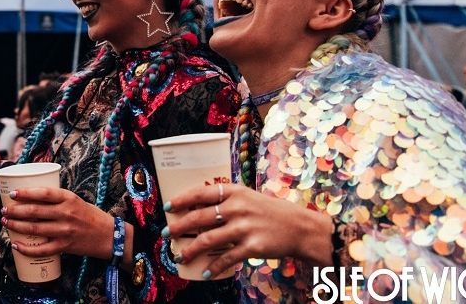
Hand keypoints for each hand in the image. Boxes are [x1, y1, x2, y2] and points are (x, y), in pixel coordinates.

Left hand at [0, 186, 114, 259]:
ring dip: (16, 226)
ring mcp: (64, 231)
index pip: (44, 193)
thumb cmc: (89, 216)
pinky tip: (16, 245)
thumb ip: (57, 199)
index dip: (26, 193)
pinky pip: (41, 249)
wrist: (108, 236)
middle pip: (34, 211)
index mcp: (69, 198)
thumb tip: (32, 197)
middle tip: (4, 210)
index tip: (13, 193)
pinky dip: (26, 248)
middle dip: (15, 210)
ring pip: (34, 228)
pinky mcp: (64, 246)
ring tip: (6, 223)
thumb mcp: (75, 200)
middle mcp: (66, 213)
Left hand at [163, 183, 331, 277]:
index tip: (168, 207)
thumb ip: (226, 201)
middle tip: (167, 234)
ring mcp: (244, 228)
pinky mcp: (252, 246)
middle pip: (199, 218)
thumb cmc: (269, 211)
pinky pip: (226, 258)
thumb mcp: (248, 197)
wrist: (298, 227)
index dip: (182, 200)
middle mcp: (237, 208)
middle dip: (179, 227)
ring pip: (208, 240)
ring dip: (191, 250)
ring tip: (180, 256)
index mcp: (235, 192)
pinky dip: (214, 267)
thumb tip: (197, 210)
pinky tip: (205, 272)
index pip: (202, 193)